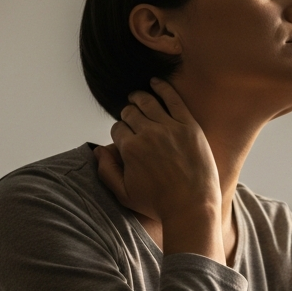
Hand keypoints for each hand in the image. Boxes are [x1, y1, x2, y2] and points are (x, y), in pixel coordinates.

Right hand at [95, 79, 224, 260]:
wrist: (192, 207)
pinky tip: (155, 83)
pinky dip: (162, 87)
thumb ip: (107, 172)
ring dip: (139, 98)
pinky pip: (173, 99)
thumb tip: (98, 150)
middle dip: (128, 115)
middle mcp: (148, 134)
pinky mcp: (189, 126)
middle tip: (131, 118)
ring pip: (147, 102)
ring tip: (137, 98)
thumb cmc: (158, 205)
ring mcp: (169, 128)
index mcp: (130, 148)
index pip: (117, 128)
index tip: (126, 137)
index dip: (120, 132)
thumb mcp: (124, 195)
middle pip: (130, 112)